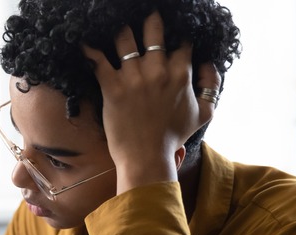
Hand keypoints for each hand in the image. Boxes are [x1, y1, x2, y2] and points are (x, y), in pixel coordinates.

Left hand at [83, 12, 219, 192]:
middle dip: (150, 21)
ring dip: (121, 31)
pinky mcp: (112, 87)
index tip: (171, 36)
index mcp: (181, 74)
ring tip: (115, 26)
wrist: (147, 157)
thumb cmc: (173, 137)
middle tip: (145, 16)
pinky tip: (84, 41)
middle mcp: (158, 70)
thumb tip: (208, 63)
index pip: (181, 43)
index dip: (177, 37)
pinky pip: (98, 60)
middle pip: (153, 31)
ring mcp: (133, 77)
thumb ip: (212, 85)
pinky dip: (90, 49)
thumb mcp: (205, 113)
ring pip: (124, 39)